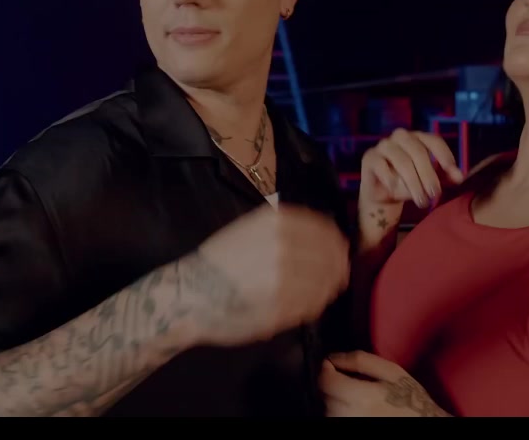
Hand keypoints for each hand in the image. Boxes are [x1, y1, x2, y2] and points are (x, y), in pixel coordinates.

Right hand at [187, 204, 349, 347]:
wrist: (189, 294)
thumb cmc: (217, 262)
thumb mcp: (247, 228)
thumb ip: (283, 228)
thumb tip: (322, 236)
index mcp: (276, 222)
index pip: (324, 230)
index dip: (335, 242)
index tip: (339, 250)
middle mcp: (284, 245)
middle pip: (330, 256)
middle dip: (337, 266)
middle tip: (339, 274)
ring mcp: (284, 277)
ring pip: (325, 282)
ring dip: (329, 286)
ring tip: (325, 290)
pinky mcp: (282, 307)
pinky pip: (312, 304)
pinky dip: (316, 304)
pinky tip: (309, 304)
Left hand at [320, 351, 450, 416]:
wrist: (423, 421)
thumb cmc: (409, 397)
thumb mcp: (390, 371)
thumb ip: (359, 361)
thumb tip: (333, 358)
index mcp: (359, 397)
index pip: (325, 381)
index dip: (325, 370)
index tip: (331, 365)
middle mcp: (350, 414)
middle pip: (325, 395)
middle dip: (335, 385)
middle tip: (354, 382)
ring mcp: (349, 424)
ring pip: (329, 409)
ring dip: (338, 400)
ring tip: (360, 398)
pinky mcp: (350, 428)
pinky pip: (337, 418)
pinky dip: (343, 411)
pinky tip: (360, 408)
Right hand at [358, 129, 462, 243]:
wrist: (384, 195)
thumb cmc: (410, 183)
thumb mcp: (430, 181)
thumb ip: (445, 177)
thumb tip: (460, 177)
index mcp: (418, 138)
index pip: (433, 140)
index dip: (443, 154)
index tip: (452, 172)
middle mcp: (401, 137)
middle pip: (418, 152)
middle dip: (428, 175)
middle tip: (435, 195)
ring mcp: (383, 145)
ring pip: (401, 160)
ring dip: (413, 182)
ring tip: (420, 200)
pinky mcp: (369, 157)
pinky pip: (381, 165)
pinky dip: (390, 178)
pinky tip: (396, 189)